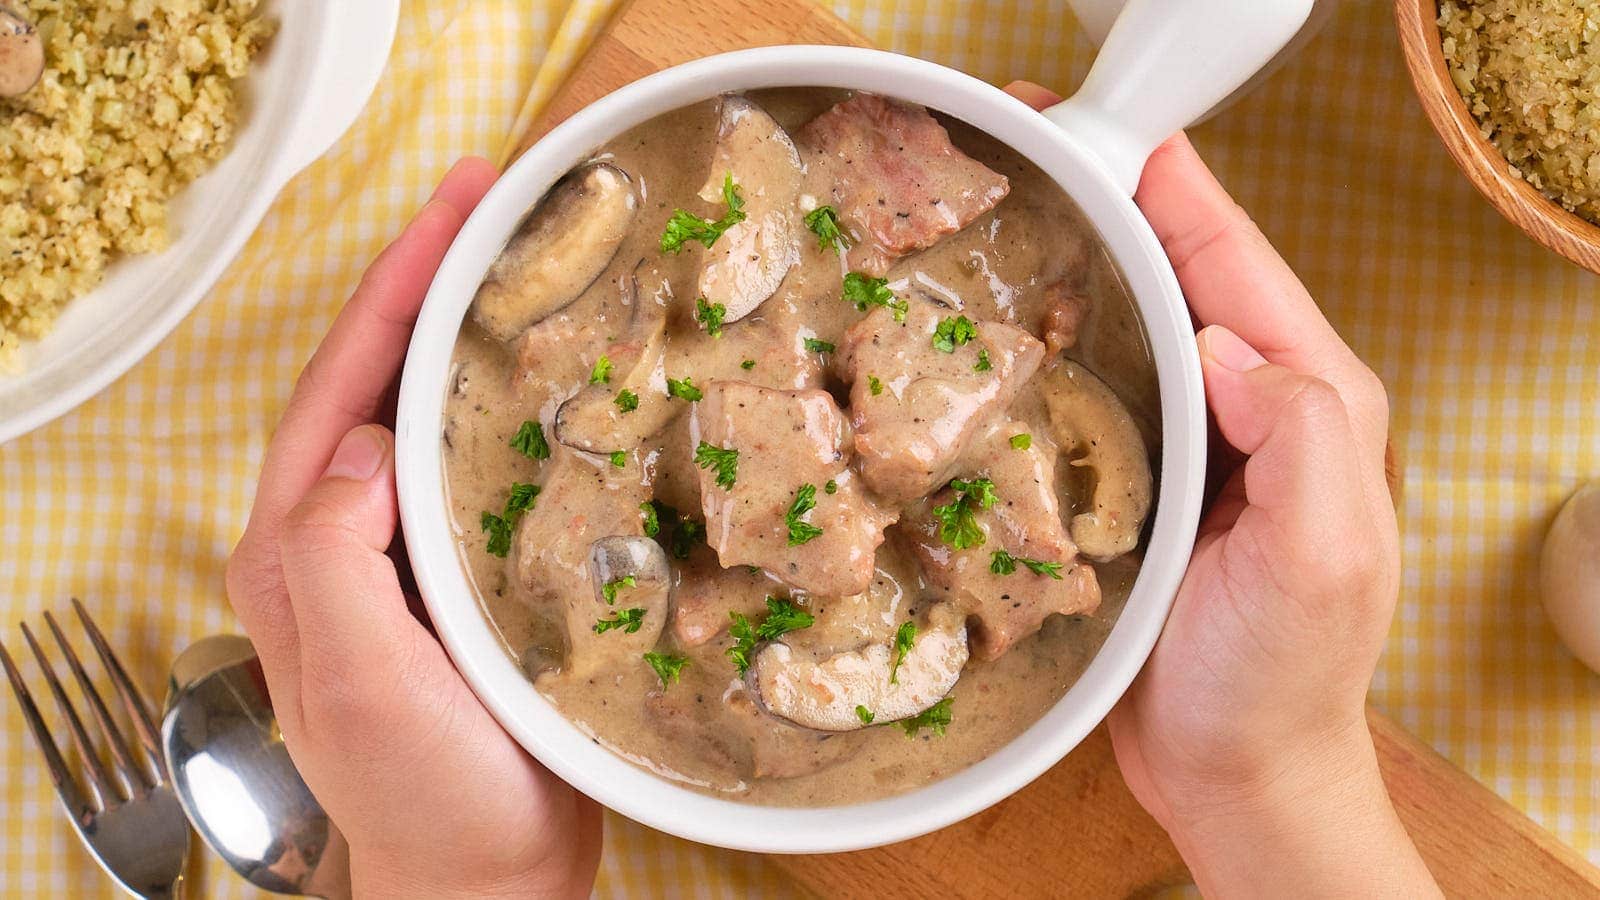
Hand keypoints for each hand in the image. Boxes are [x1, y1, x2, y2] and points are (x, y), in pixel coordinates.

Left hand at [225, 159, 601, 897]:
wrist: (485, 873)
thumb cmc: (425, 793)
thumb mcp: (360, 680)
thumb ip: (335, 559)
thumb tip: (366, 443)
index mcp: (296, 545)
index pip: (339, 383)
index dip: (394, 284)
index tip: (455, 205)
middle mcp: (339, 534)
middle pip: (375, 376)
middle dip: (429, 279)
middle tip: (496, 201)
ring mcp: (400, 552)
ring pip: (426, 410)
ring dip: (470, 326)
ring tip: (529, 258)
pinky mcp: (455, 571)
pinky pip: (474, 461)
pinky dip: (509, 399)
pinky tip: (557, 371)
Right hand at [1005, 83, 1435, 893]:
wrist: (1235, 771)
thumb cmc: (1275, 681)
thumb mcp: (1320, 559)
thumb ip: (1304, 436)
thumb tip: (1224, 341)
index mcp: (1313, 400)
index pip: (1237, 260)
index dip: (1168, 184)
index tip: (1090, 128)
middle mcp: (1258, 404)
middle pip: (1183, 271)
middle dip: (1111, 198)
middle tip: (1022, 149)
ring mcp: (1201, 439)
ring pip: (1138, 320)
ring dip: (1079, 261)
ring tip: (1001, 214)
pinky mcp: (1149, 478)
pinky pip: (1103, 384)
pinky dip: (1058, 341)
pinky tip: (1002, 328)